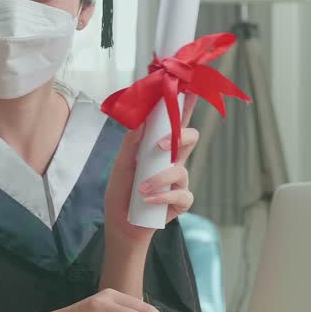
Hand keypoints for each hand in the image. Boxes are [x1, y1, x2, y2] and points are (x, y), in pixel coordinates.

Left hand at [104, 97, 200, 241]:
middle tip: (159, 144)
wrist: (121, 225)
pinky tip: (147, 200)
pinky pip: (181, 195)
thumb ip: (130, 145)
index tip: (187, 87)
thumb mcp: (120, 167)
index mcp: (159, 148)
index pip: (174, 122)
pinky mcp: (181, 202)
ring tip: (141, 187)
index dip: (184, 104)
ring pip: (182, 169)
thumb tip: (139, 123)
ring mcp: (178, 182)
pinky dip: (162, 197)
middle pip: (190, 137)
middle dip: (180, 135)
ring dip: (159, 178)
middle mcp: (173, 161)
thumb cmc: (121, 192)